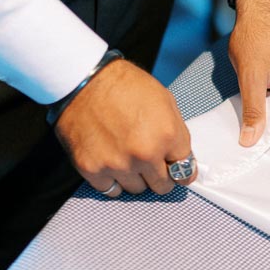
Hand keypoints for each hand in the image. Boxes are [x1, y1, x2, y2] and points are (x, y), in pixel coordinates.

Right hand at [53, 60, 195, 194]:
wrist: (84, 79)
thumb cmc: (125, 85)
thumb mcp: (165, 101)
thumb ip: (176, 134)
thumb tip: (180, 159)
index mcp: (167, 135)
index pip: (185, 172)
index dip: (181, 170)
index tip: (175, 170)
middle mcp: (144, 154)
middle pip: (162, 186)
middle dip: (160, 176)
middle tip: (150, 162)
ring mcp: (117, 164)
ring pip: (137, 190)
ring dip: (135, 177)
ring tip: (127, 156)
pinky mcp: (92, 169)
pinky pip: (111, 189)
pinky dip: (113, 180)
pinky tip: (111, 162)